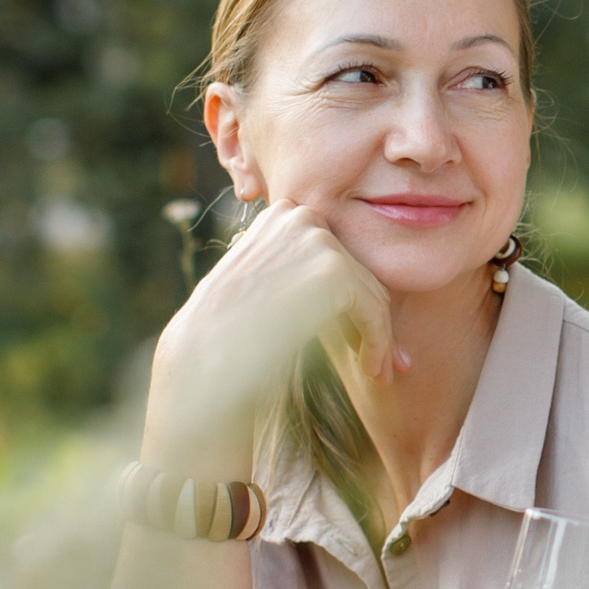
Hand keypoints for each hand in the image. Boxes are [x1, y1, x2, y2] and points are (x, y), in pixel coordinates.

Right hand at [145, 202, 400, 467]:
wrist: (203, 358)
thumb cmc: (224, 334)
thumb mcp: (260, 284)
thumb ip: (296, 271)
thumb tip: (341, 285)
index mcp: (280, 216)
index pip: (337, 256)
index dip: (353, 300)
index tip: (360, 338)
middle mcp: (299, 217)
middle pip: (359, 272)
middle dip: (373, 320)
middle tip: (386, 362)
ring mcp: (317, 240)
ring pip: (372, 294)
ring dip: (379, 337)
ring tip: (379, 372)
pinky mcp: (333, 270)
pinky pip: (374, 311)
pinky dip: (380, 343)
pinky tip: (372, 371)